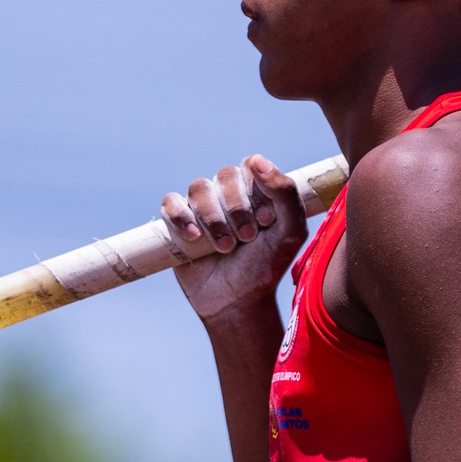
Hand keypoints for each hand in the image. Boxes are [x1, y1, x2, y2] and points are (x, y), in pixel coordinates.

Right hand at [162, 155, 307, 324]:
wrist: (238, 301)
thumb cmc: (266, 266)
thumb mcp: (290, 232)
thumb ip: (285, 193)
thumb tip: (257, 161)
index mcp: (255, 189)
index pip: (251, 165)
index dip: (256, 190)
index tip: (266, 222)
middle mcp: (227, 192)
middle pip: (225, 175)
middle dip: (238, 210)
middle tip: (247, 239)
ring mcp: (201, 206)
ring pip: (199, 188)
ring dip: (214, 219)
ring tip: (225, 248)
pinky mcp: (176, 222)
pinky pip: (170, 203)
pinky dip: (181, 217)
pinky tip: (195, 238)